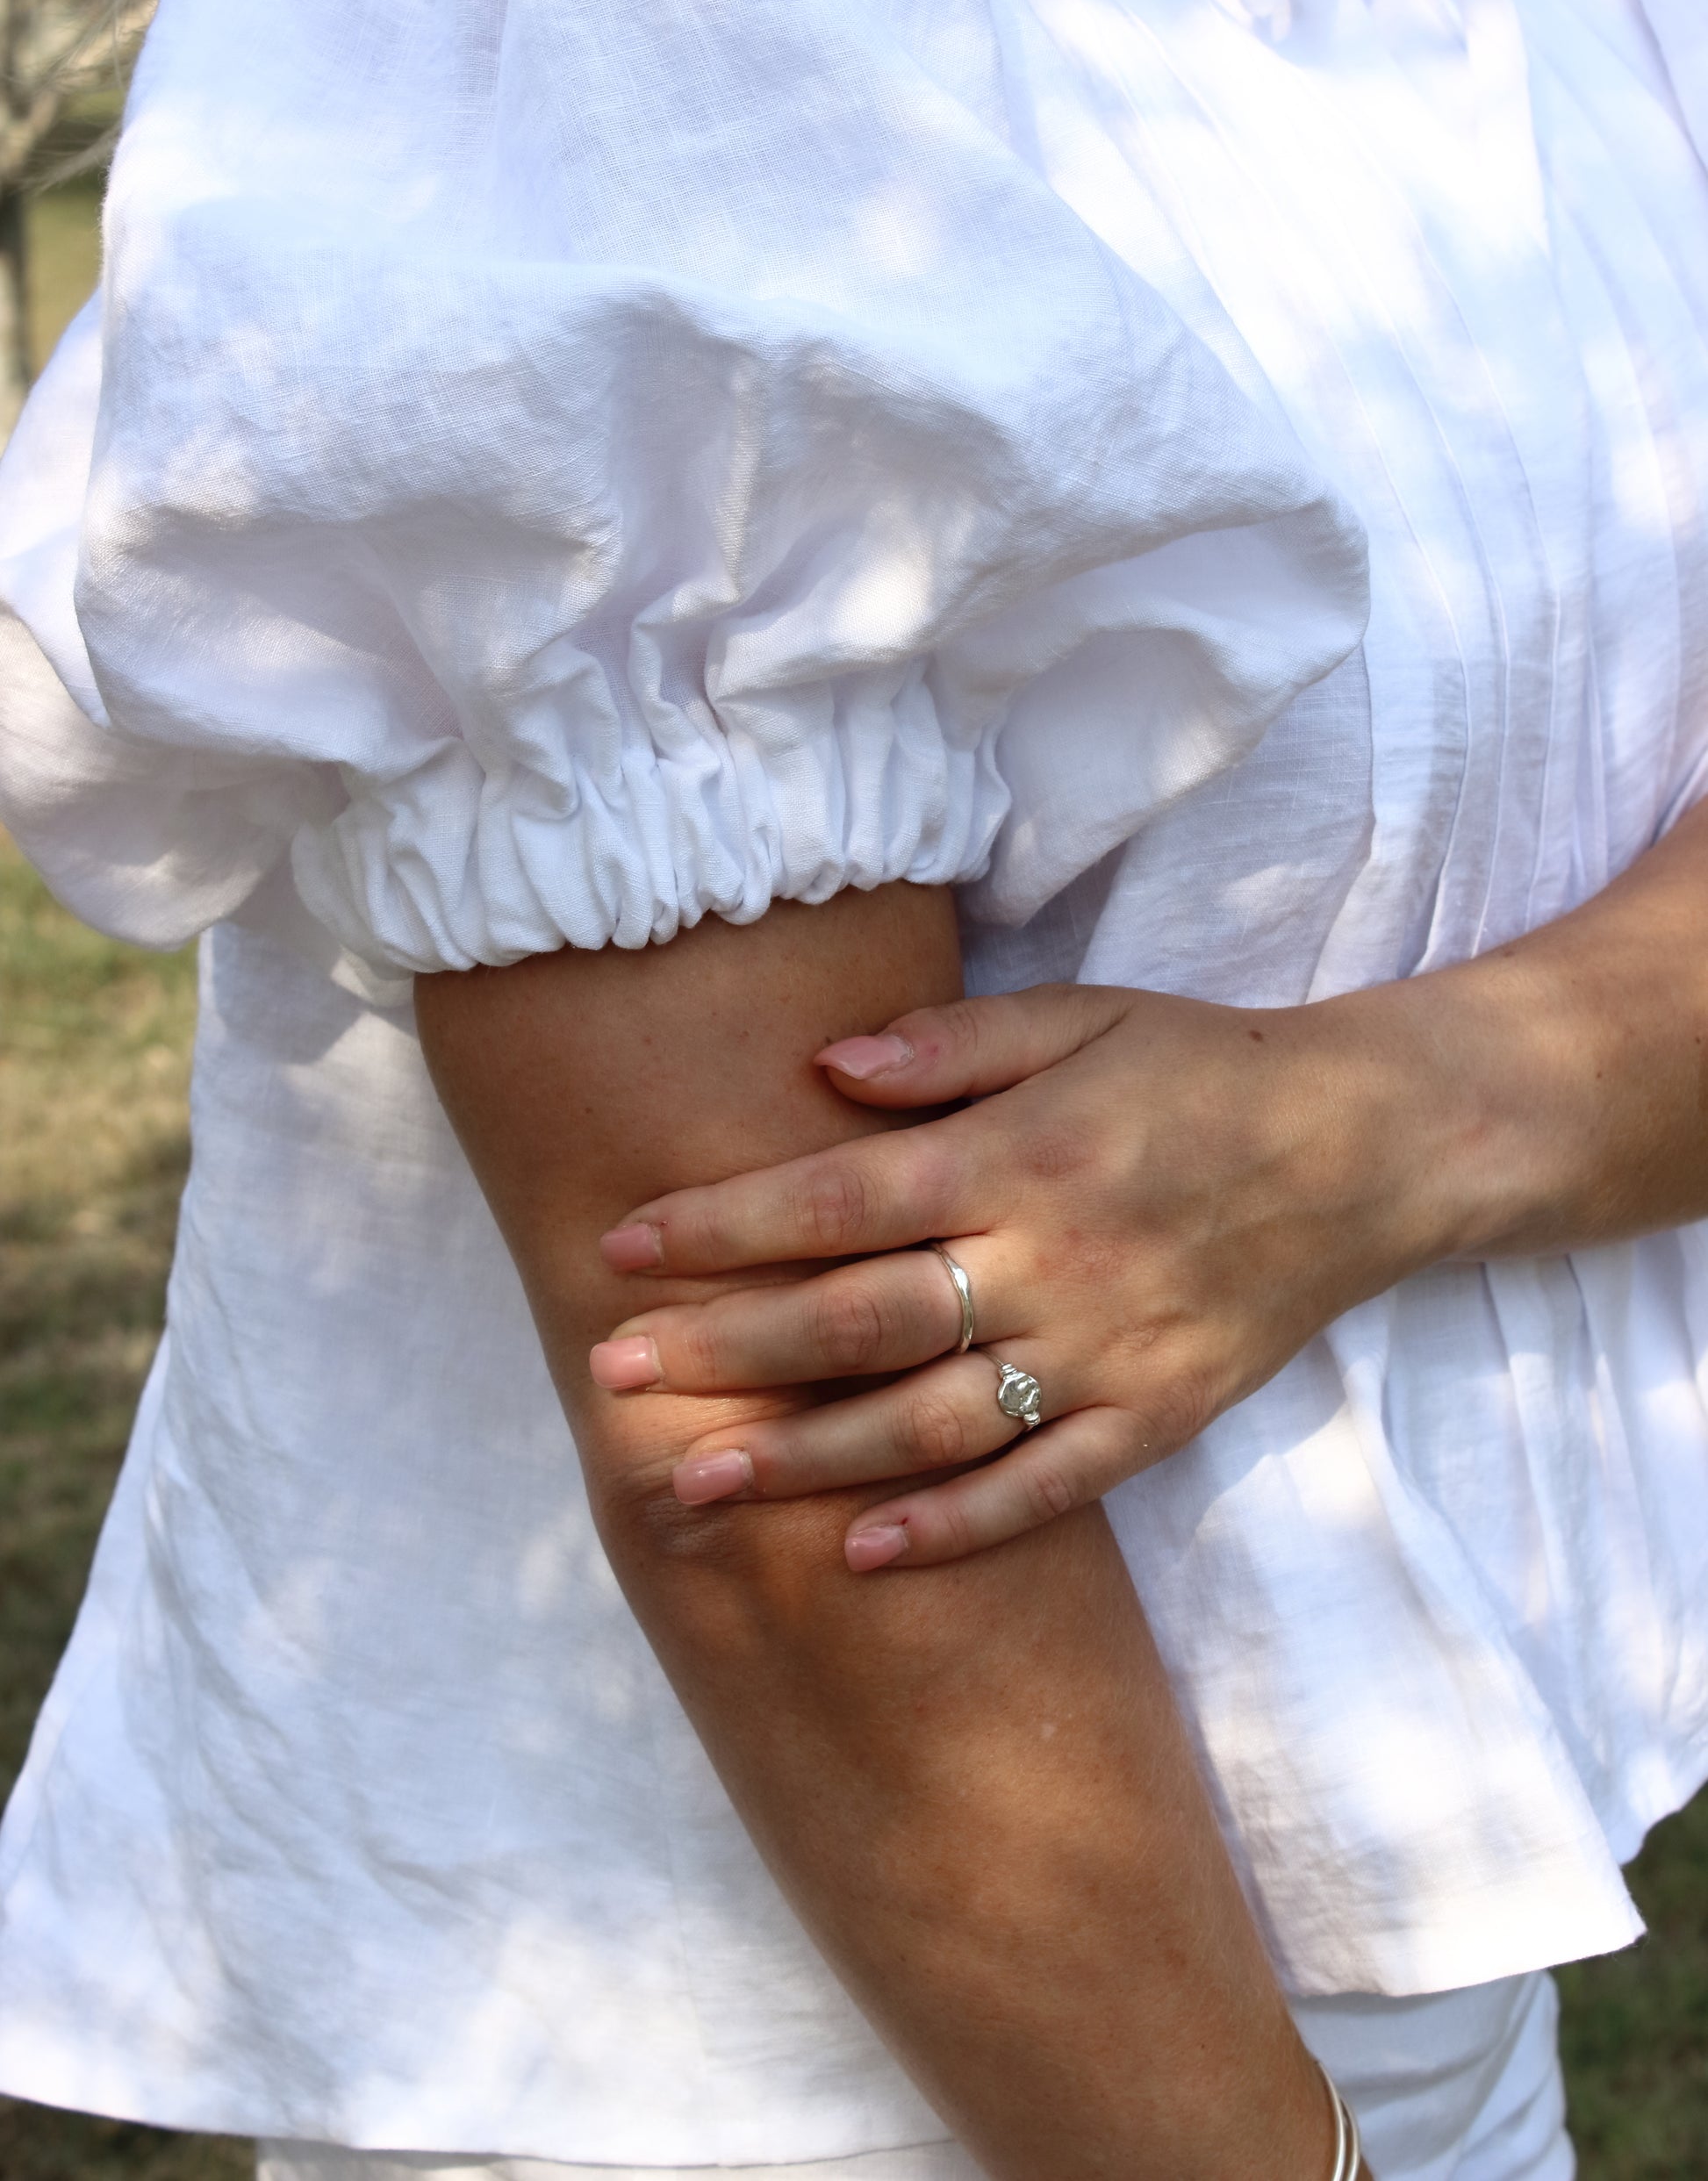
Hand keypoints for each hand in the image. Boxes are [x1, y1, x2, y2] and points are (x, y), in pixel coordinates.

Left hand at [591, 981, 1469, 1568]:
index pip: (840, 1197)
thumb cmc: (1200, 1069)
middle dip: (726, 1353)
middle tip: (611, 1380)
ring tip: (690, 1488)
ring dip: (803, 1462)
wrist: (1368, 1148)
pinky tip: (857, 1550)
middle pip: (861, 1321)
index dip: (724, 1227)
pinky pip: (1043, 1490)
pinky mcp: (1156, 1417)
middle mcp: (1054, 1262)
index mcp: (1021, 1155)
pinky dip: (951, 1527)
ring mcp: (1106, 1352)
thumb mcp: (1079, 1016)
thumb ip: (949, 1046)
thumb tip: (821, 1069)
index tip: (622, 1249)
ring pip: (931, 1424)